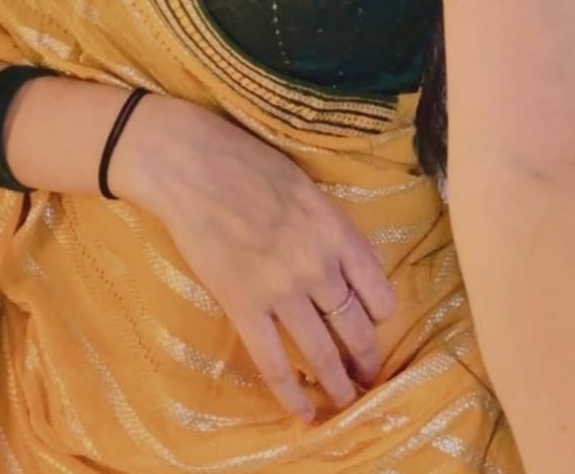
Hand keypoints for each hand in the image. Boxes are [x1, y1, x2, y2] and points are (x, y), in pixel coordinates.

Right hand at [113, 96, 396, 422]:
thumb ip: (332, 227)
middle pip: (355, 326)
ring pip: (321, 351)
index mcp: (336, 231)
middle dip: (365, 356)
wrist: (192, 164)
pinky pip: (274, 362)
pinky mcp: (244, 306)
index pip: (378, 288)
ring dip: (339, 383)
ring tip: (347, 400)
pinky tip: (303, 411)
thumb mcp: (306, 187)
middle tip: (369, 373)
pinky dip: (291, 393)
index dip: (381, 313)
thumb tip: (355, 262)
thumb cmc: (247, 162)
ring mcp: (282, 290)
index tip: (376, 323)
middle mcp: (318, 266)